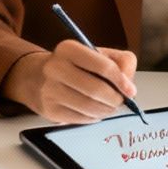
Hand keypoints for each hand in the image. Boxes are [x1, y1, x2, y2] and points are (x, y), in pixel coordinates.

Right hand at [7, 42, 136, 123]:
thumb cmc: (73, 65)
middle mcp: (55, 68)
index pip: (103, 66)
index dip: (121, 81)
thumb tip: (129, 87)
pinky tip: (95, 111)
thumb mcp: (96, 54)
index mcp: (69, 49)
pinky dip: (94, 117)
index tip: (130, 90)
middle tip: (121, 101)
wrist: (37, 77)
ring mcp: (50, 91)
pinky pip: (81, 119)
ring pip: (90, 107)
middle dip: (115, 99)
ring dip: (106, 111)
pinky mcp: (50, 110)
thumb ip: (120, 63)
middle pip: (96, 90)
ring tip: (109, 107)